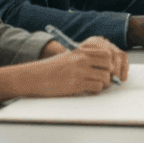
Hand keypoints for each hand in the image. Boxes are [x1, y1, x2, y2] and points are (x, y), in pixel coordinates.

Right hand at [0, 36, 128, 102]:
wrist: (34, 77)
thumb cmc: (51, 69)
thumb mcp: (69, 57)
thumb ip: (84, 59)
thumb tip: (104, 66)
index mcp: (81, 51)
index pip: (106, 54)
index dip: (109, 63)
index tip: (106, 69)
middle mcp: (82, 59)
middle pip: (109, 65)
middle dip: (109, 73)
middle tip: (103, 79)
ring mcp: (79, 72)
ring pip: (105, 78)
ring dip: (103, 84)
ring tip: (94, 85)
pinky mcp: (76, 84)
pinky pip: (96, 87)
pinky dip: (95, 90)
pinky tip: (87, 90)